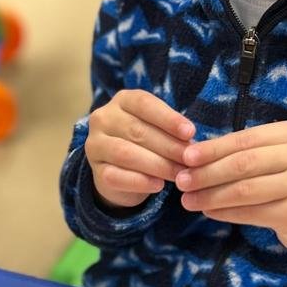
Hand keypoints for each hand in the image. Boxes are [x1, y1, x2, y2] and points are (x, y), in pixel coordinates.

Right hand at [86, 89, 194, 208]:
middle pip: (137, 130)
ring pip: (126, 153)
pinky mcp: (96, 171)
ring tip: (179, 173)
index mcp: (122, 101)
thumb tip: (191, 144)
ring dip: (157, 165)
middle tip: (189, 159)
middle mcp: (103, 119)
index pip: (144, 104)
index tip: (190, 132)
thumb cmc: (148, 142)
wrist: (123, 170)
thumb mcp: (159, 129)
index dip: (168, 118)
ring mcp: (96, 145)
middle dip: (168, 146)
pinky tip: (158, 185)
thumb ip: (172, 131)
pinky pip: (116, 176)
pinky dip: (140, 182)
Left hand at [176, 122, 286, 272]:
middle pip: (243, 163)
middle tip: (181, 181)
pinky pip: (252, 212)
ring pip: (245, 189)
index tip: (185, 157)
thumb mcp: (278, 157)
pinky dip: (226, 212)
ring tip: (188, 200)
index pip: (246, 138)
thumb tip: (194, 156)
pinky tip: (209, 211)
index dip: (213, 148)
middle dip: (207, 172)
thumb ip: (246, 153)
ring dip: (211, 195)